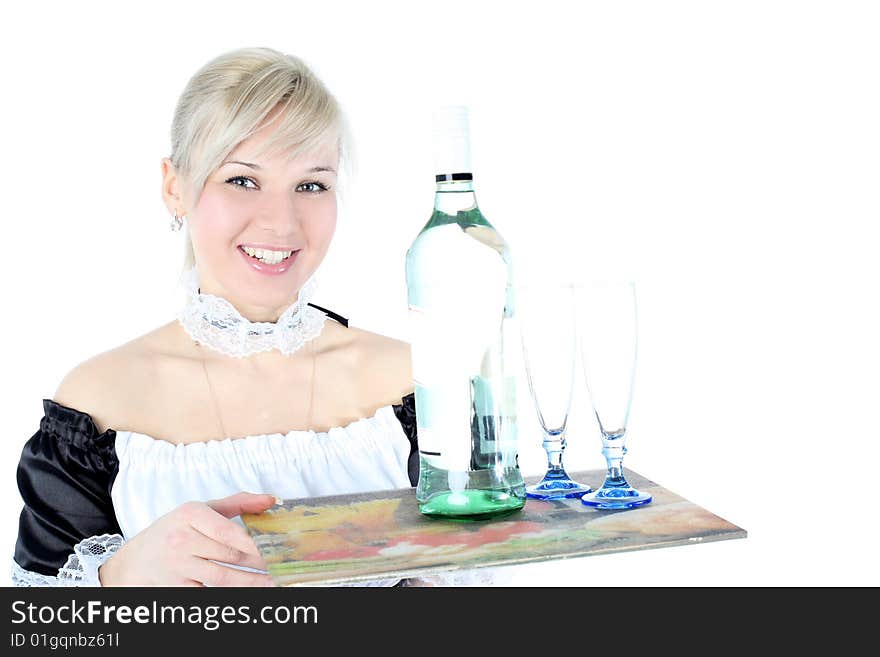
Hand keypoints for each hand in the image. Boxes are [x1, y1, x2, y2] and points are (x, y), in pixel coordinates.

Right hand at [98, 492, 276, 585]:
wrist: (133, 562)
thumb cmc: (173, 531)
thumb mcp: (199, 511)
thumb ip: (237, 503)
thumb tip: (271, 500)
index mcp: (190, 515)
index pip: (228, 531)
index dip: (253, 541)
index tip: (274, 546)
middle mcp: (182, 540)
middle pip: (229, 555)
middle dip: (258, 562)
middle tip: (280, 565)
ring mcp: (178, 566)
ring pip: (222, 577)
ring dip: (250, 581)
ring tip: (272, 582)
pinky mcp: (176, 588)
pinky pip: (208, 592)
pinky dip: (229, 593)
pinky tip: (247, 591)